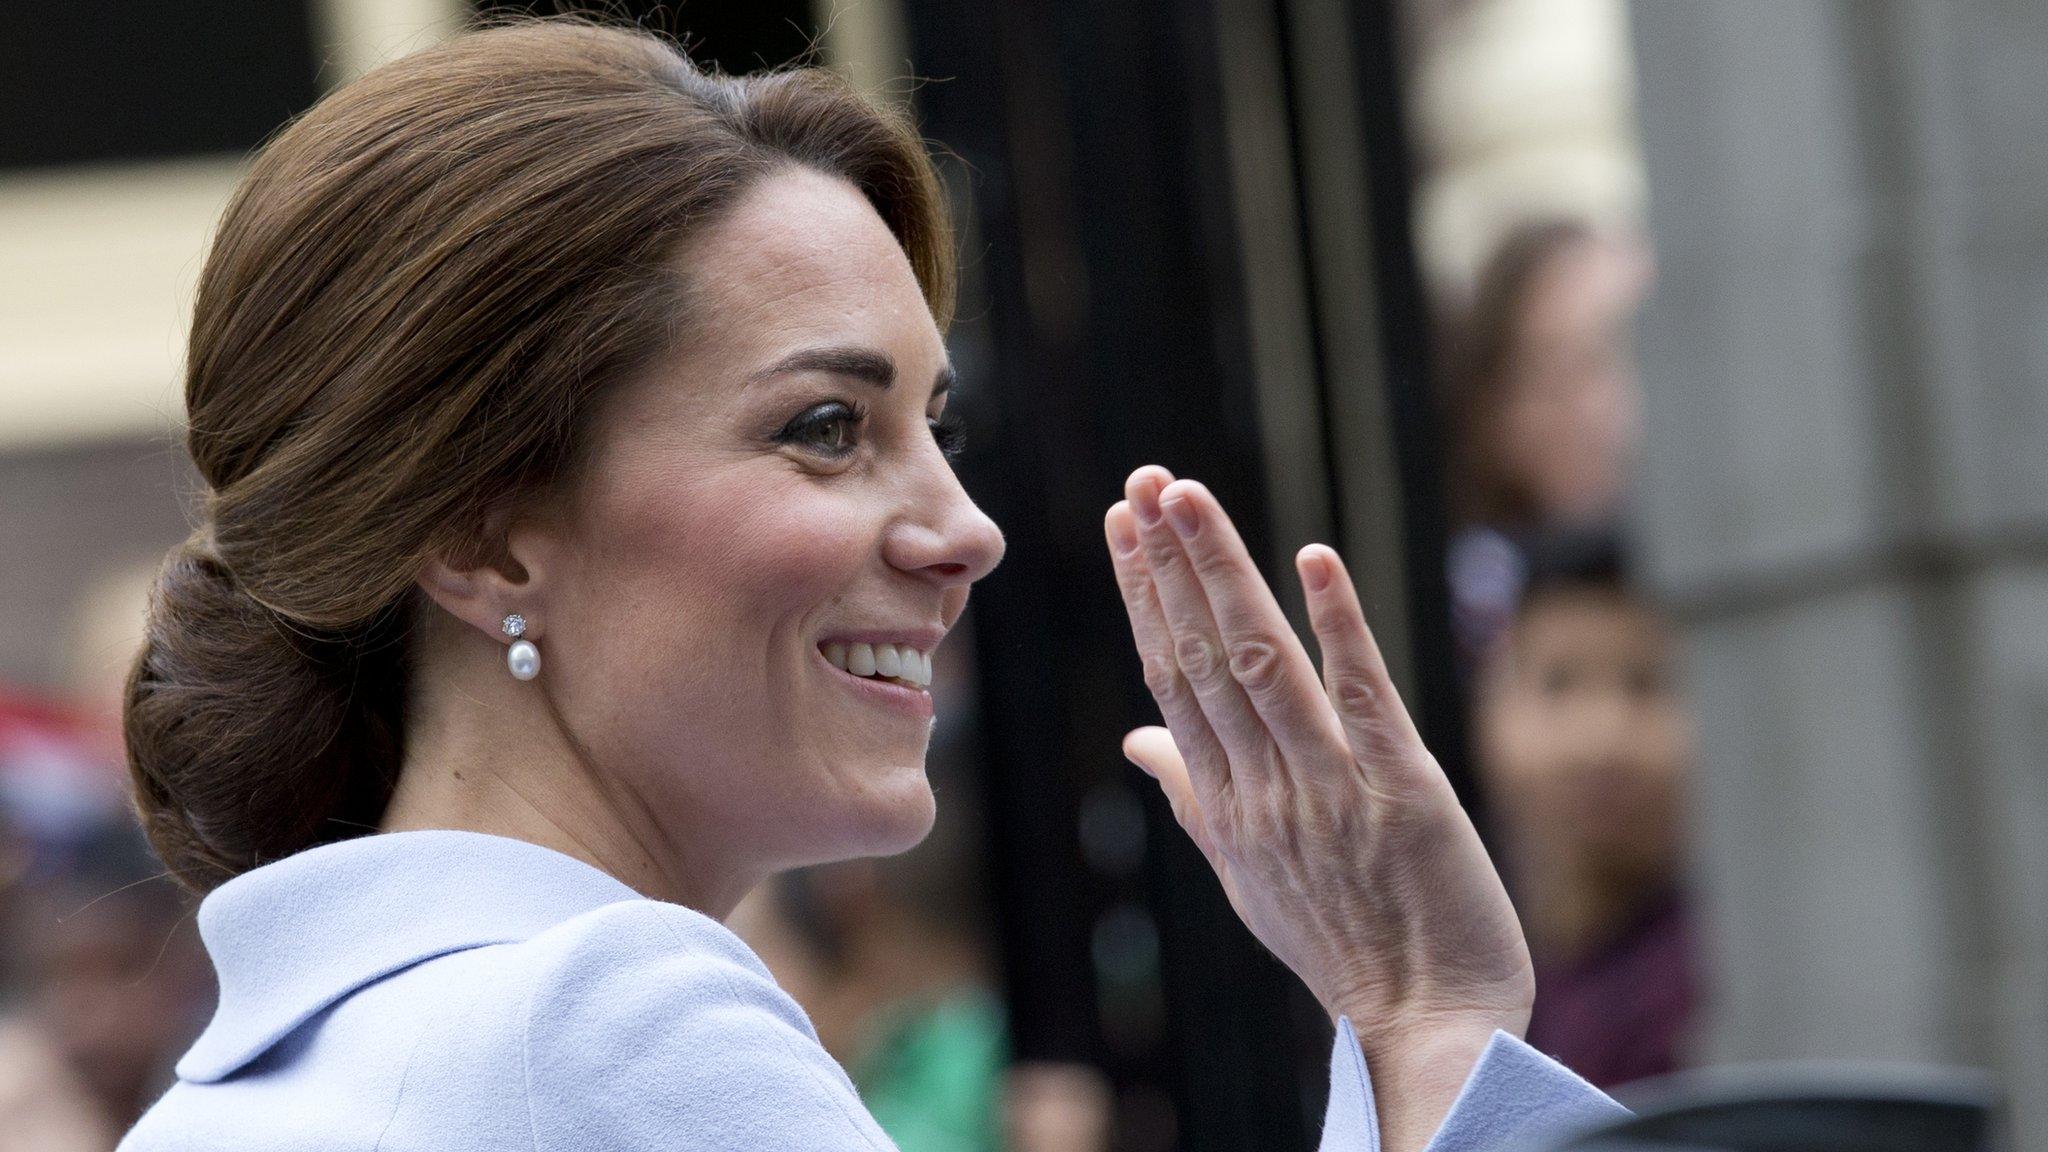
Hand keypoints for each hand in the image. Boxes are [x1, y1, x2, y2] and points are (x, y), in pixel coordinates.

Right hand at [1105, 467, 1533, 1150]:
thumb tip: (1138, 738)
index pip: (1171, 678)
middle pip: (1204, 657)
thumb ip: (1194, 795)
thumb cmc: (1340, 945)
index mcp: (1225, 804)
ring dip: (1223, 574)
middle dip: (1170, 564)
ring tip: (1188, 497)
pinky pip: (1362, 697)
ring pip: (1261, 664)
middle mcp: (1264, 789)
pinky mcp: (1402, 790)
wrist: (1426, 1024)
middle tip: (1142, 481)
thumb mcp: (1245, 875)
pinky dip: (1337, 626)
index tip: (1122, 526)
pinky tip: (1313, 559)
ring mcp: (1329, 788)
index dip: (1146, 596)